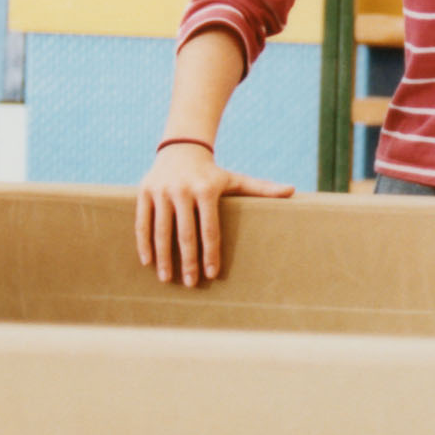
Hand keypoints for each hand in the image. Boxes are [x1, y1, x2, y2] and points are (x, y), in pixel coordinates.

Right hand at [134, 143, 293, 285]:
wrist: (181, 150)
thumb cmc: (212, 174)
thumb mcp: (236, 179)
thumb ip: (262, 188)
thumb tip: (293, 191)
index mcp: (207, 190)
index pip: (210, 229)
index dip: (211, 253)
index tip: (212, 275)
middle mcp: (182, 190)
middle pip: (185, 233)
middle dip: (188, 261)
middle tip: (191, 284)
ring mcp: (161, 192)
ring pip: (161, 230)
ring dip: (163, 258)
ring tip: (168, 279)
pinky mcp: (144, 193)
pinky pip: (142, 222)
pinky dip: (144, 243)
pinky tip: (148, 262)